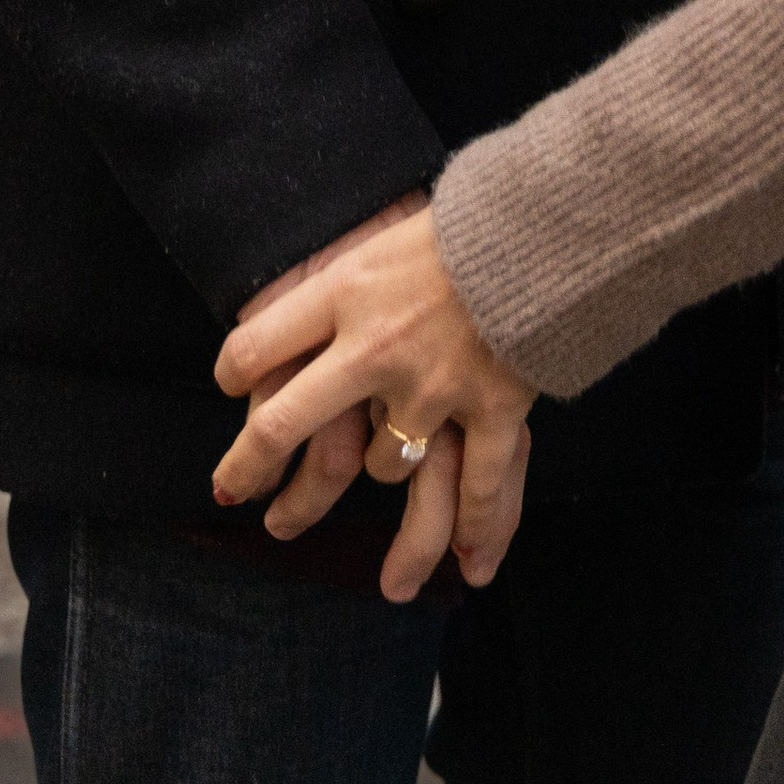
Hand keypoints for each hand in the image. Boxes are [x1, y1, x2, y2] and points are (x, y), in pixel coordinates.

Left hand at [213, 205, 535, 600]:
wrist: (552, 222)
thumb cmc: (471, 218)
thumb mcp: (388, 234)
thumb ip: (350, 279)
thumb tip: (313, 299)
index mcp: (347, 291)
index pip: (256, 345)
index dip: (234, 368)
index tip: (231, 381)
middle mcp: (375, 347)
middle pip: (287, 423)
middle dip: (251, 463)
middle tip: (231, 489)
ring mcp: (432, 387)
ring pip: (384, 464)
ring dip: (388, 467)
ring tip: (398, 468)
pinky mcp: (494, 410)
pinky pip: (478, 488)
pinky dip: (477, 530)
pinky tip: (470, 564)